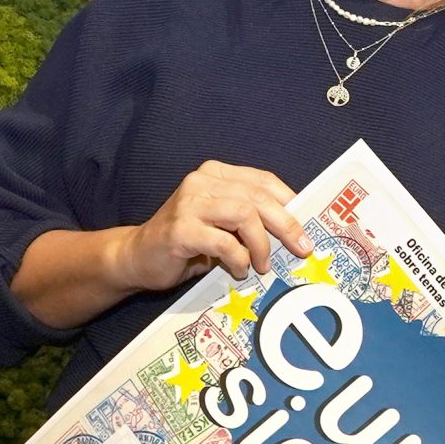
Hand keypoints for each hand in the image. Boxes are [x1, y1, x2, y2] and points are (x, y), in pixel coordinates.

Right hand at [113, 160, 314, 290]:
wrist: (138, 256)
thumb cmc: (187, 243)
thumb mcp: (222, 224)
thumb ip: (250, 218)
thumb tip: (295, 231)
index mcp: (215, 174)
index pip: (263, 181)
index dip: (290, 203)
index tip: (307, 228)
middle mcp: (202, 181)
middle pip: (258, 198)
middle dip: (287, 225)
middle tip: (300, 249)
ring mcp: (189, 203)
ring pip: (244, 215)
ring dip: (261, 244)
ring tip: (262, 265)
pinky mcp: (180, 229)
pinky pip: (223, 242)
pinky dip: (238, 258)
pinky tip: (239, 270)